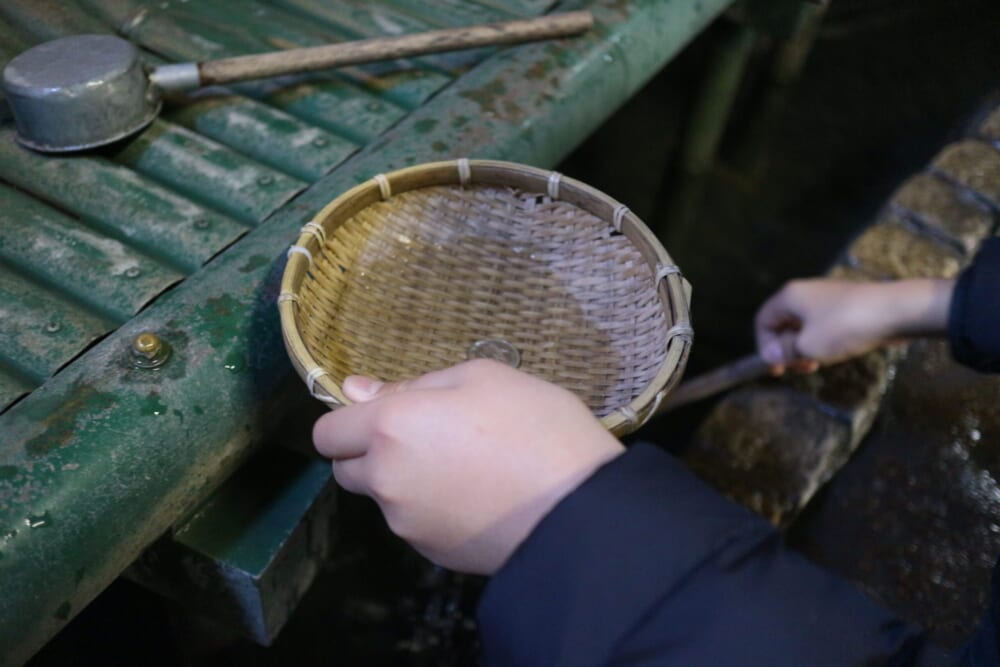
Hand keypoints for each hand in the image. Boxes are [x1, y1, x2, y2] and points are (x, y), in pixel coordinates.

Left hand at [312, 359, 623, 574]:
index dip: (349, 421)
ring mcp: (406, 524)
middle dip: (371, 454)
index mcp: (389, 427)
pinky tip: (479, 498)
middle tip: (428, 438)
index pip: (327, 433)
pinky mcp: (432, 554)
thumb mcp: (483, 377)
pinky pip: (417, 525)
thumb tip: (356, 391)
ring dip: (406, 483)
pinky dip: (434, 511)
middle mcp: (385, 479)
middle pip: (347, 470)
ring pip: (385, 499)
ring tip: (467, 469)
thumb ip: (412, 384)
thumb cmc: (534, 425)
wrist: (579, 511)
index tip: (386, 414)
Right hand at [755, 278, 953, 373]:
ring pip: (802, 325)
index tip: (777, 367)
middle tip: (797, 368)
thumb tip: (769, 354)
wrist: (896, 311)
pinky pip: (820, 324)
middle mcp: (804, 292)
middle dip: (784, 348)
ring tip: (815, 364)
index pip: (762, 321)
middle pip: (781, 323)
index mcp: (789, 297)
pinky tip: (832, 353)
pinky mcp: (844, 305)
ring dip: (802, 347)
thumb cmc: (845, 327)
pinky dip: (819, 340)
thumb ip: (784, 351)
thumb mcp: (808, 345)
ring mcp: (825, 297)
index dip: (763, 346)